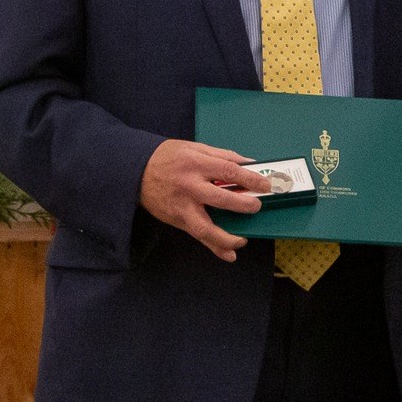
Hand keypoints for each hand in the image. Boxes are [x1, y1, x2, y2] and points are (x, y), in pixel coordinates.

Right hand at [138, 139, 266, 261]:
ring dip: (227, 236)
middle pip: (221, 199)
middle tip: (256, 207)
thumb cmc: (169, 157)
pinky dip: (214, 247)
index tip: (265, 185)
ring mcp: (182, 206)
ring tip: (243, 238)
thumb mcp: (194, 148)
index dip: (249, 179)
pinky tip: (230, 254)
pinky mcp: (177, 220)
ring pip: (206, 227)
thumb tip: (248, 163)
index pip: (228, 171)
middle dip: (243, 205)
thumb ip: (222, 156)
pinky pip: (197, 236)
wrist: (136, 172)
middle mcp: (189, 186)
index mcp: (196, 163)